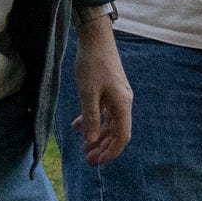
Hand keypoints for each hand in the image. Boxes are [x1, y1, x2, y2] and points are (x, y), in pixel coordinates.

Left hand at [74, 16, 133, 166]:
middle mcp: (123, 103)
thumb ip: (91, 118)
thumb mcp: (88, 93)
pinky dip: (93, 121)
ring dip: (97, 136)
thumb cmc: (92, 64)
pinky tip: (78, 125)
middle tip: (87, 158)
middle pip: (116, 132)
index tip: (96, 161)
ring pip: (109, 123)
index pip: (122, 137)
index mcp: (122, 105)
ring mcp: (117, 97)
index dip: (111, 152)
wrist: (95, 38)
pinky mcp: (109, 90)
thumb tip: (92, 141)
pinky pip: (103, 112)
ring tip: (83, 147)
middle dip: (102, 147)